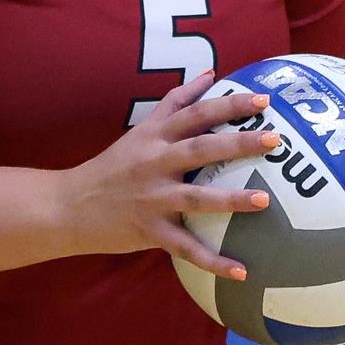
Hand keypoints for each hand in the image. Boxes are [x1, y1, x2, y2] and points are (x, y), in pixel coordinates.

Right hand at [58, 71, 277, 279]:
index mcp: (155, 136)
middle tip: (275, 139)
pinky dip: (213, 261)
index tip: (263, 101)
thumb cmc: (113, 166)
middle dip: (238, 143)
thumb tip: (209, 74)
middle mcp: (155, 163)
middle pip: (201, 149)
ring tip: (264, 200)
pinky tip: (242, 270)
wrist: (69, 206)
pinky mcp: (150, 231)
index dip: (229, 105)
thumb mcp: (142, 129)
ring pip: (196, 198)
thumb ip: (176, 101)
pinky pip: (186, 248)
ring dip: (231, 200)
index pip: (196, 113)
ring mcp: (153, 198)